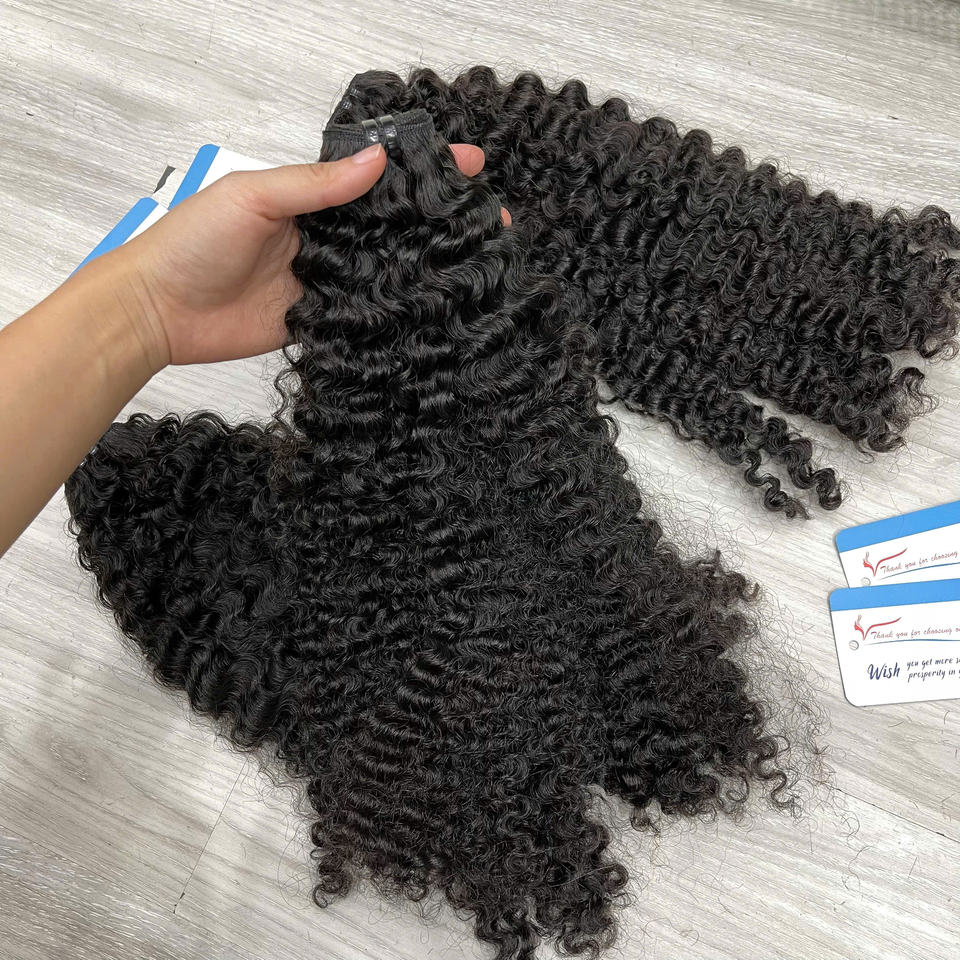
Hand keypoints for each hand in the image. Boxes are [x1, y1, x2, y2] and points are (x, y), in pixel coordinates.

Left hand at [107, 143, 510, 370]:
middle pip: (391, 225)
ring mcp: (325, 280)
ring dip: (427, 263)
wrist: (159, 311)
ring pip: (385, 268)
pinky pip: (365, 313)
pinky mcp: (321, 320)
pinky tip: (432, 305)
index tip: (467, 165)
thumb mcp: (253, 198)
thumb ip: (314, 185)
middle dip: (440, 219)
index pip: (375, 179)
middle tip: (491, 218)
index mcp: (309, 198)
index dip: (421, 170)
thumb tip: (376, 162)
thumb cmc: (192, 242)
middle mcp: (324, 237)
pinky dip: (396, 309)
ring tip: (477, 258)